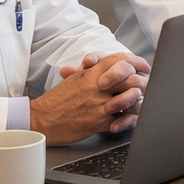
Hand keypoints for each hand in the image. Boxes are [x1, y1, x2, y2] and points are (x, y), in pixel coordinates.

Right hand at [33, 51, 147, 142]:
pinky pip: (121, 120)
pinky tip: (127, 118)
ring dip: (136, 102)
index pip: (121, 61)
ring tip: (136, 102)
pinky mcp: (98, 122)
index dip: (135, 64)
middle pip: (130, 79)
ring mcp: (99, 105)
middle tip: (143, 87)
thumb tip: (110, 64)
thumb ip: (93, 70)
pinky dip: (127, 120)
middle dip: (139, 83)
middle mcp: (97, 87)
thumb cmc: (58, 100)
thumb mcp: (75, 79)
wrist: (41, 119)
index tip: (141, 69)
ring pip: (130, 100)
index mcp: (91, 74)